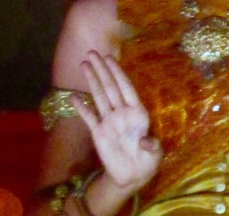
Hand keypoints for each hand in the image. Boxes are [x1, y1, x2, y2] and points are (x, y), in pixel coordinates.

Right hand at [73, 51, 161, 189]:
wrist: (133, 176)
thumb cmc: (147, 161)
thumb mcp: (154, 154)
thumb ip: (151, 146)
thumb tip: (145, 141)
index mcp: (138, 113)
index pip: (126, 88)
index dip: (118, 73)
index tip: (110, 58)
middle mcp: (122, 113)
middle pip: (110, 87)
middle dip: (102, 69)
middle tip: (92, 52)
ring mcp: (109, 122)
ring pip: (99, 97)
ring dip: (91, 81)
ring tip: (83, 64)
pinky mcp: (99, 134)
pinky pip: (89, 118)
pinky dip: (81, 108)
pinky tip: (73, 97)